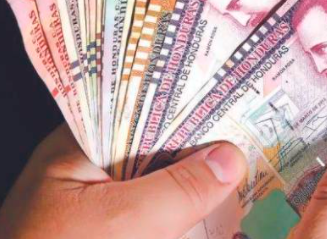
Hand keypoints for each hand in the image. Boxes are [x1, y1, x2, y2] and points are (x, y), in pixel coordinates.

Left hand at [0, 125, 246, 238]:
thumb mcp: (123, 224)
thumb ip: (179, 189)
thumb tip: (230, 159)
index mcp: (75, 148)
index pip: (138, 107)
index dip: (186, 102)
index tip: (234, 100)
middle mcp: (86, 171)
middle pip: (155, 146)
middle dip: (199, 146)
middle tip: (251, 140)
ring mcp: (97, 209)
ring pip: (159, 185)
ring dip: (196, 185)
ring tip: (244, 176)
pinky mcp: (111, 235)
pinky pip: (155, 217)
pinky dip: (182, 217)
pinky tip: (214, 215)